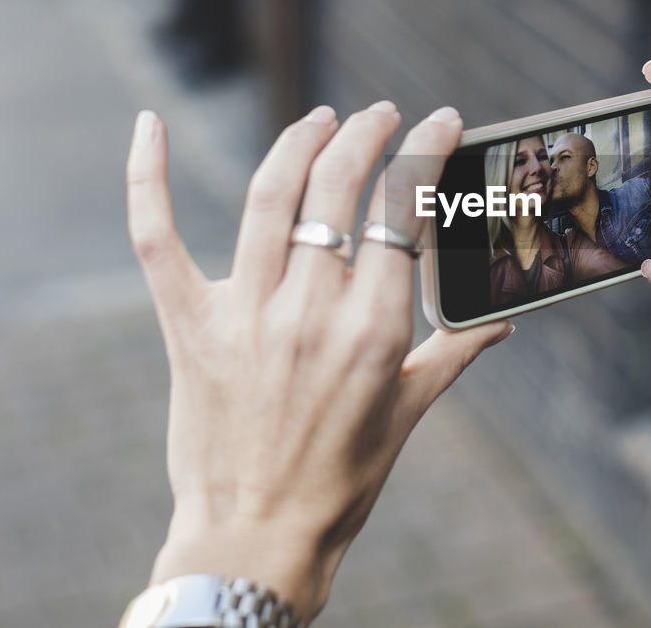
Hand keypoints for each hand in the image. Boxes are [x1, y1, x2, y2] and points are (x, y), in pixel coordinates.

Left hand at [126, 103, 511, 619]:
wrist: (257, 535)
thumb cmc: (343, 479)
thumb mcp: (409, 412)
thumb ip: (455, 352)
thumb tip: (501, 319)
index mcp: (374, 330)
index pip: (403, 212)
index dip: (425, 154)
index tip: (441, 123)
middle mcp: (311, 311)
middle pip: (339, 187)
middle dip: (367, 134)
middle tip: (382, 115)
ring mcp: (245, 314)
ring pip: (271, 195)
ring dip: (301, 141)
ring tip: (323, 119)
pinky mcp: (190, 325)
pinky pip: (158, 237)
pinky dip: (150, 177)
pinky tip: (149, 126)